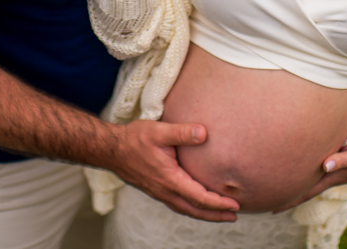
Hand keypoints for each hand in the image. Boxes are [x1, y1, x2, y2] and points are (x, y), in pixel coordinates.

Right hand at [108, 119, 238, 221]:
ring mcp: (159, 193)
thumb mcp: (159, 131)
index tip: (235, 205)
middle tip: (234, 216)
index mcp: (169, 179)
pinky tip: (197, 203)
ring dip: (205, 214)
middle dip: (216, 214)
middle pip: (195, 210)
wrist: (111, 150)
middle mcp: (165, 191)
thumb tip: (204, 133)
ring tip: (221, 214)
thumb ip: (182, 132)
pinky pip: (178, 205)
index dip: (218, 203)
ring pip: (186, 209)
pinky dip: (192, 208)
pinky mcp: (156, 190)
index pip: (199, 197)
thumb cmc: (134, 139)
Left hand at [273, 132, 346, 213]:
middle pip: (306, 190)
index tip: (273, 209)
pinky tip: (304, 172)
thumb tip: (324, 166)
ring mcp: (336, 172)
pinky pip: (319, 174)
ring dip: (297, 187)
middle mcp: (332, 177)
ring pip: (312, 182)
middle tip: (268, 202)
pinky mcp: (339, 165)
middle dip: (288, 197)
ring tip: (281, 188)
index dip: (290, 200)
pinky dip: (308, 176)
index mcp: (333, 177)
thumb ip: (343, 159)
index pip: (307, 192)